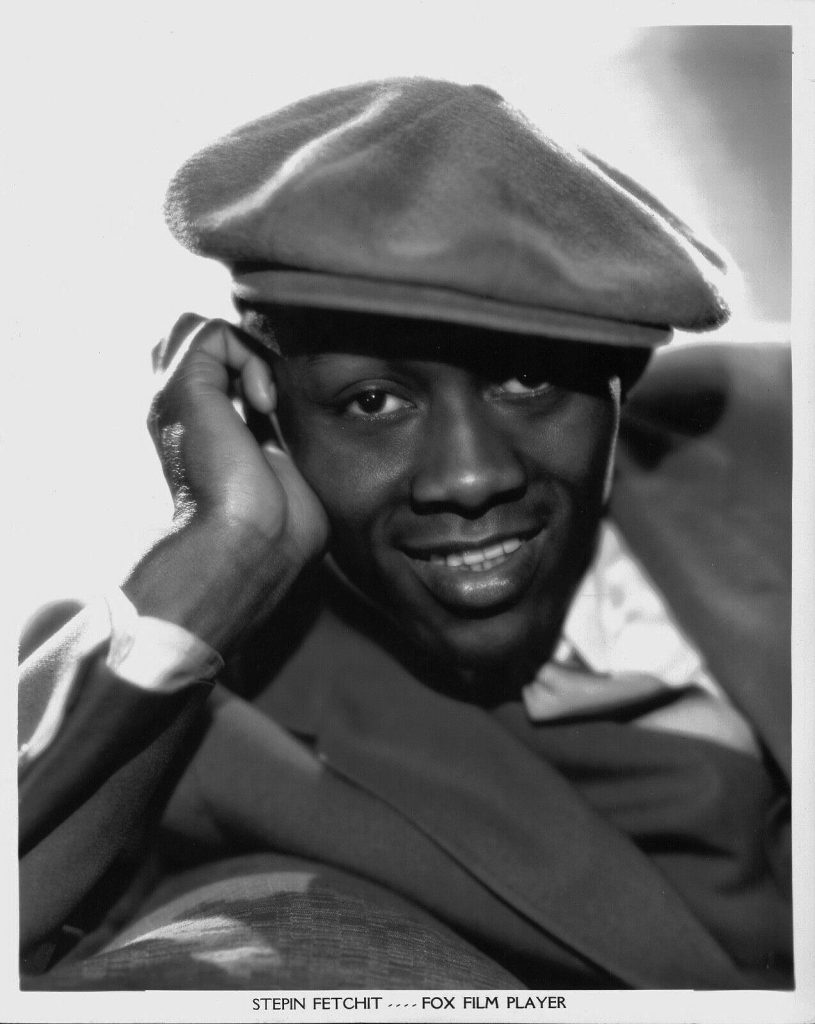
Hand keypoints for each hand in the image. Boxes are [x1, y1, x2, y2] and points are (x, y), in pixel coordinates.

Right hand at [124, 315, 328, 651]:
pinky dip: (247, 357)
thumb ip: (280, 431)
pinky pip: (211, 331)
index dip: (252, 369)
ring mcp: (175, 399)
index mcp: (199, 429)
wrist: (251, 545)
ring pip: (194, 327)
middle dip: (240, 350)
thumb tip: (303, 410)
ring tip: (266, 398)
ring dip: (242, 350)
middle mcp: (179, 411)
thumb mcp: (285, 467)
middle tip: (272, 395)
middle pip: (191, 340)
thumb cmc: (278, 527)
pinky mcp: (184, 390)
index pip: (212, 367)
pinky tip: (264, 403)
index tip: (282, 410)